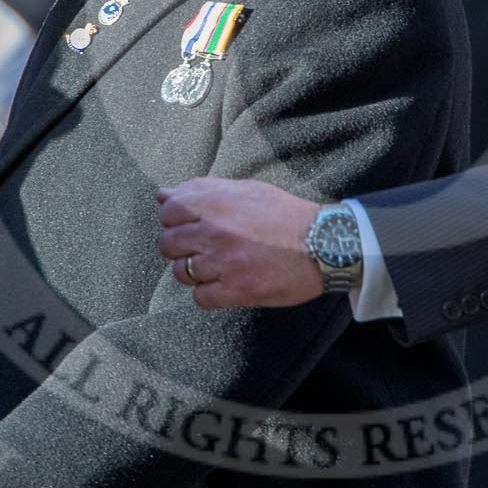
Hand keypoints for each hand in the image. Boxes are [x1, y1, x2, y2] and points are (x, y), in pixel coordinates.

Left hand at [155, 178, 323, 308]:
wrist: (323, 244)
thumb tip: (163, 194)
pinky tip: (225, 284)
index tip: (191, 225)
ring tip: (217, 267)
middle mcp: (214, 232)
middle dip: (182, 247)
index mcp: (215, 203)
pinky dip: (209, 294)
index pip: (168, 211)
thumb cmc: (285, 214)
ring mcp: (223, 263)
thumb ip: (202, 190)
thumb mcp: (246, 190)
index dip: (175, 220)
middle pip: (168, 244)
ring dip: (194, 271)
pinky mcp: (235, 291)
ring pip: (181, 273)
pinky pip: (200, 298)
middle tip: (205, 248)